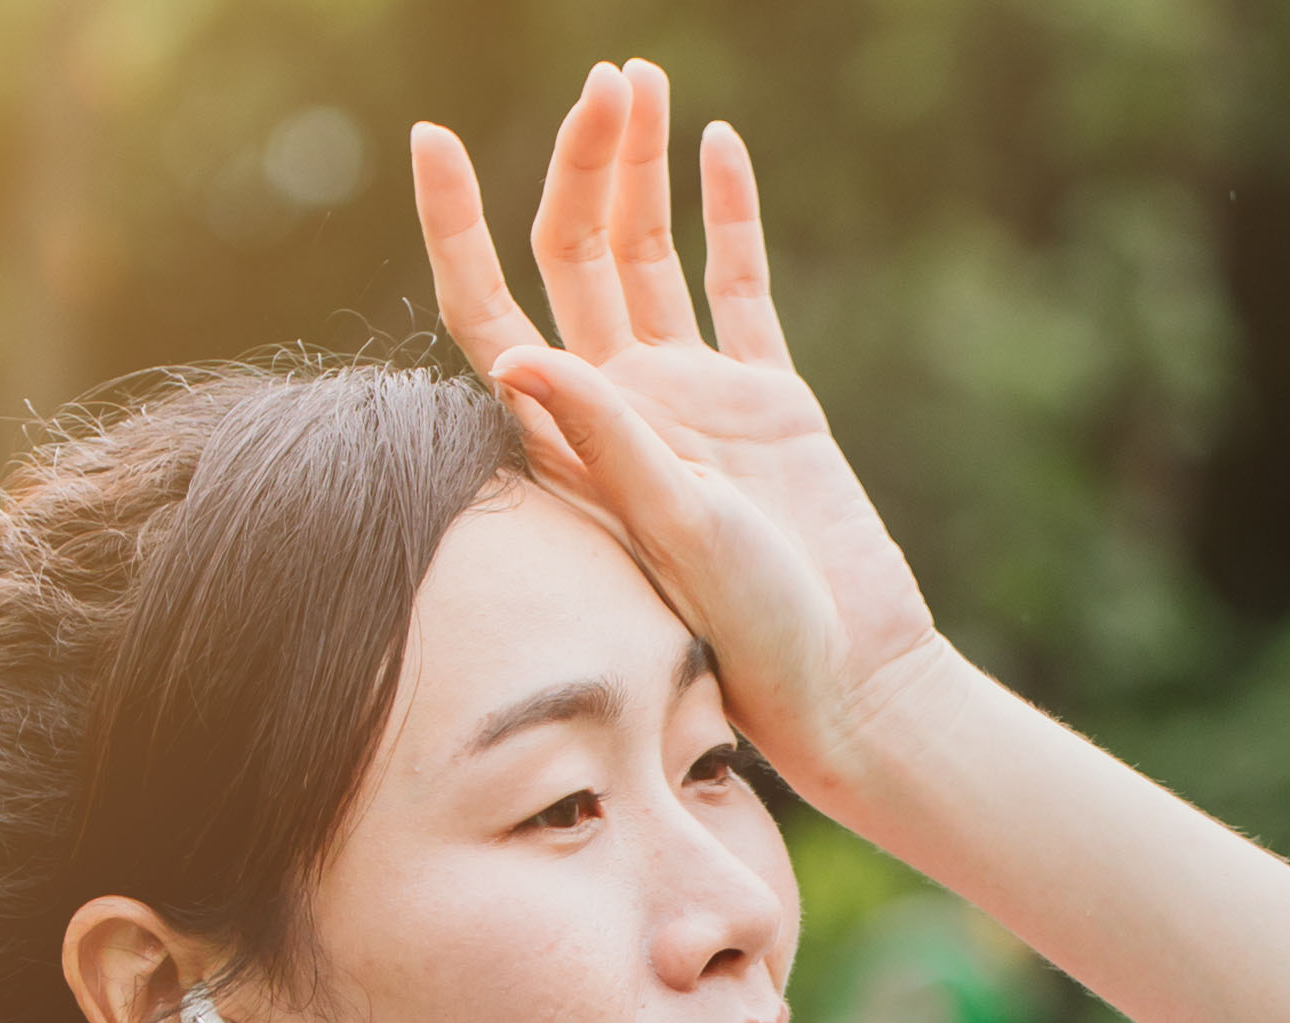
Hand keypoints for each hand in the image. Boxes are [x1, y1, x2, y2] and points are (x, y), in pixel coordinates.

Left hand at [412, 67, 951, 804]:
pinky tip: (716, 145)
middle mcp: (621, 405)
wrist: (857, 675)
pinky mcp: (767, 397)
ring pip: (648, 253)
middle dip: (583, 164)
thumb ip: (605, 440)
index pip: (489, 309)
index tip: (431, 136)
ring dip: (640, 169)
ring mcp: (694, 396)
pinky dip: (729, 213)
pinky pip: (737, 284)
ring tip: (639, 80)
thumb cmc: (758, 632)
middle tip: (607, 82)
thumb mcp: (677, 532)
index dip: (454, 226)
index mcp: (574, 436)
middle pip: (575, 257)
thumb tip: (513, 352)